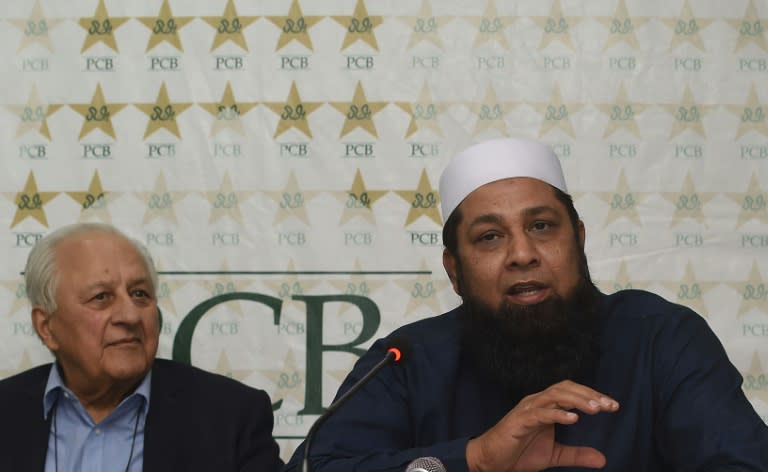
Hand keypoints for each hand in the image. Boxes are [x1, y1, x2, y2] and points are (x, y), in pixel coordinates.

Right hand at [466, 380, 619, 471]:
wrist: (490, 461)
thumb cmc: (518, 453)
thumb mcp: (553, 455)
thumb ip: (576, 454)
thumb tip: (602, 459)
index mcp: (545, 406)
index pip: (572, 393)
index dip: (592, 396)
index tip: (613, 406)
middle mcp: (537, 402)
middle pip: (565, 388)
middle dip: (589, 395)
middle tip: (610, 405)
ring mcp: (527, 409)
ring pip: (554, 395)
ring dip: (577, 400)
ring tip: (596, 409)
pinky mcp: (519, 421)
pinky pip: (540, 413)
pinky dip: (557, 414)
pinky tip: (573, 419)